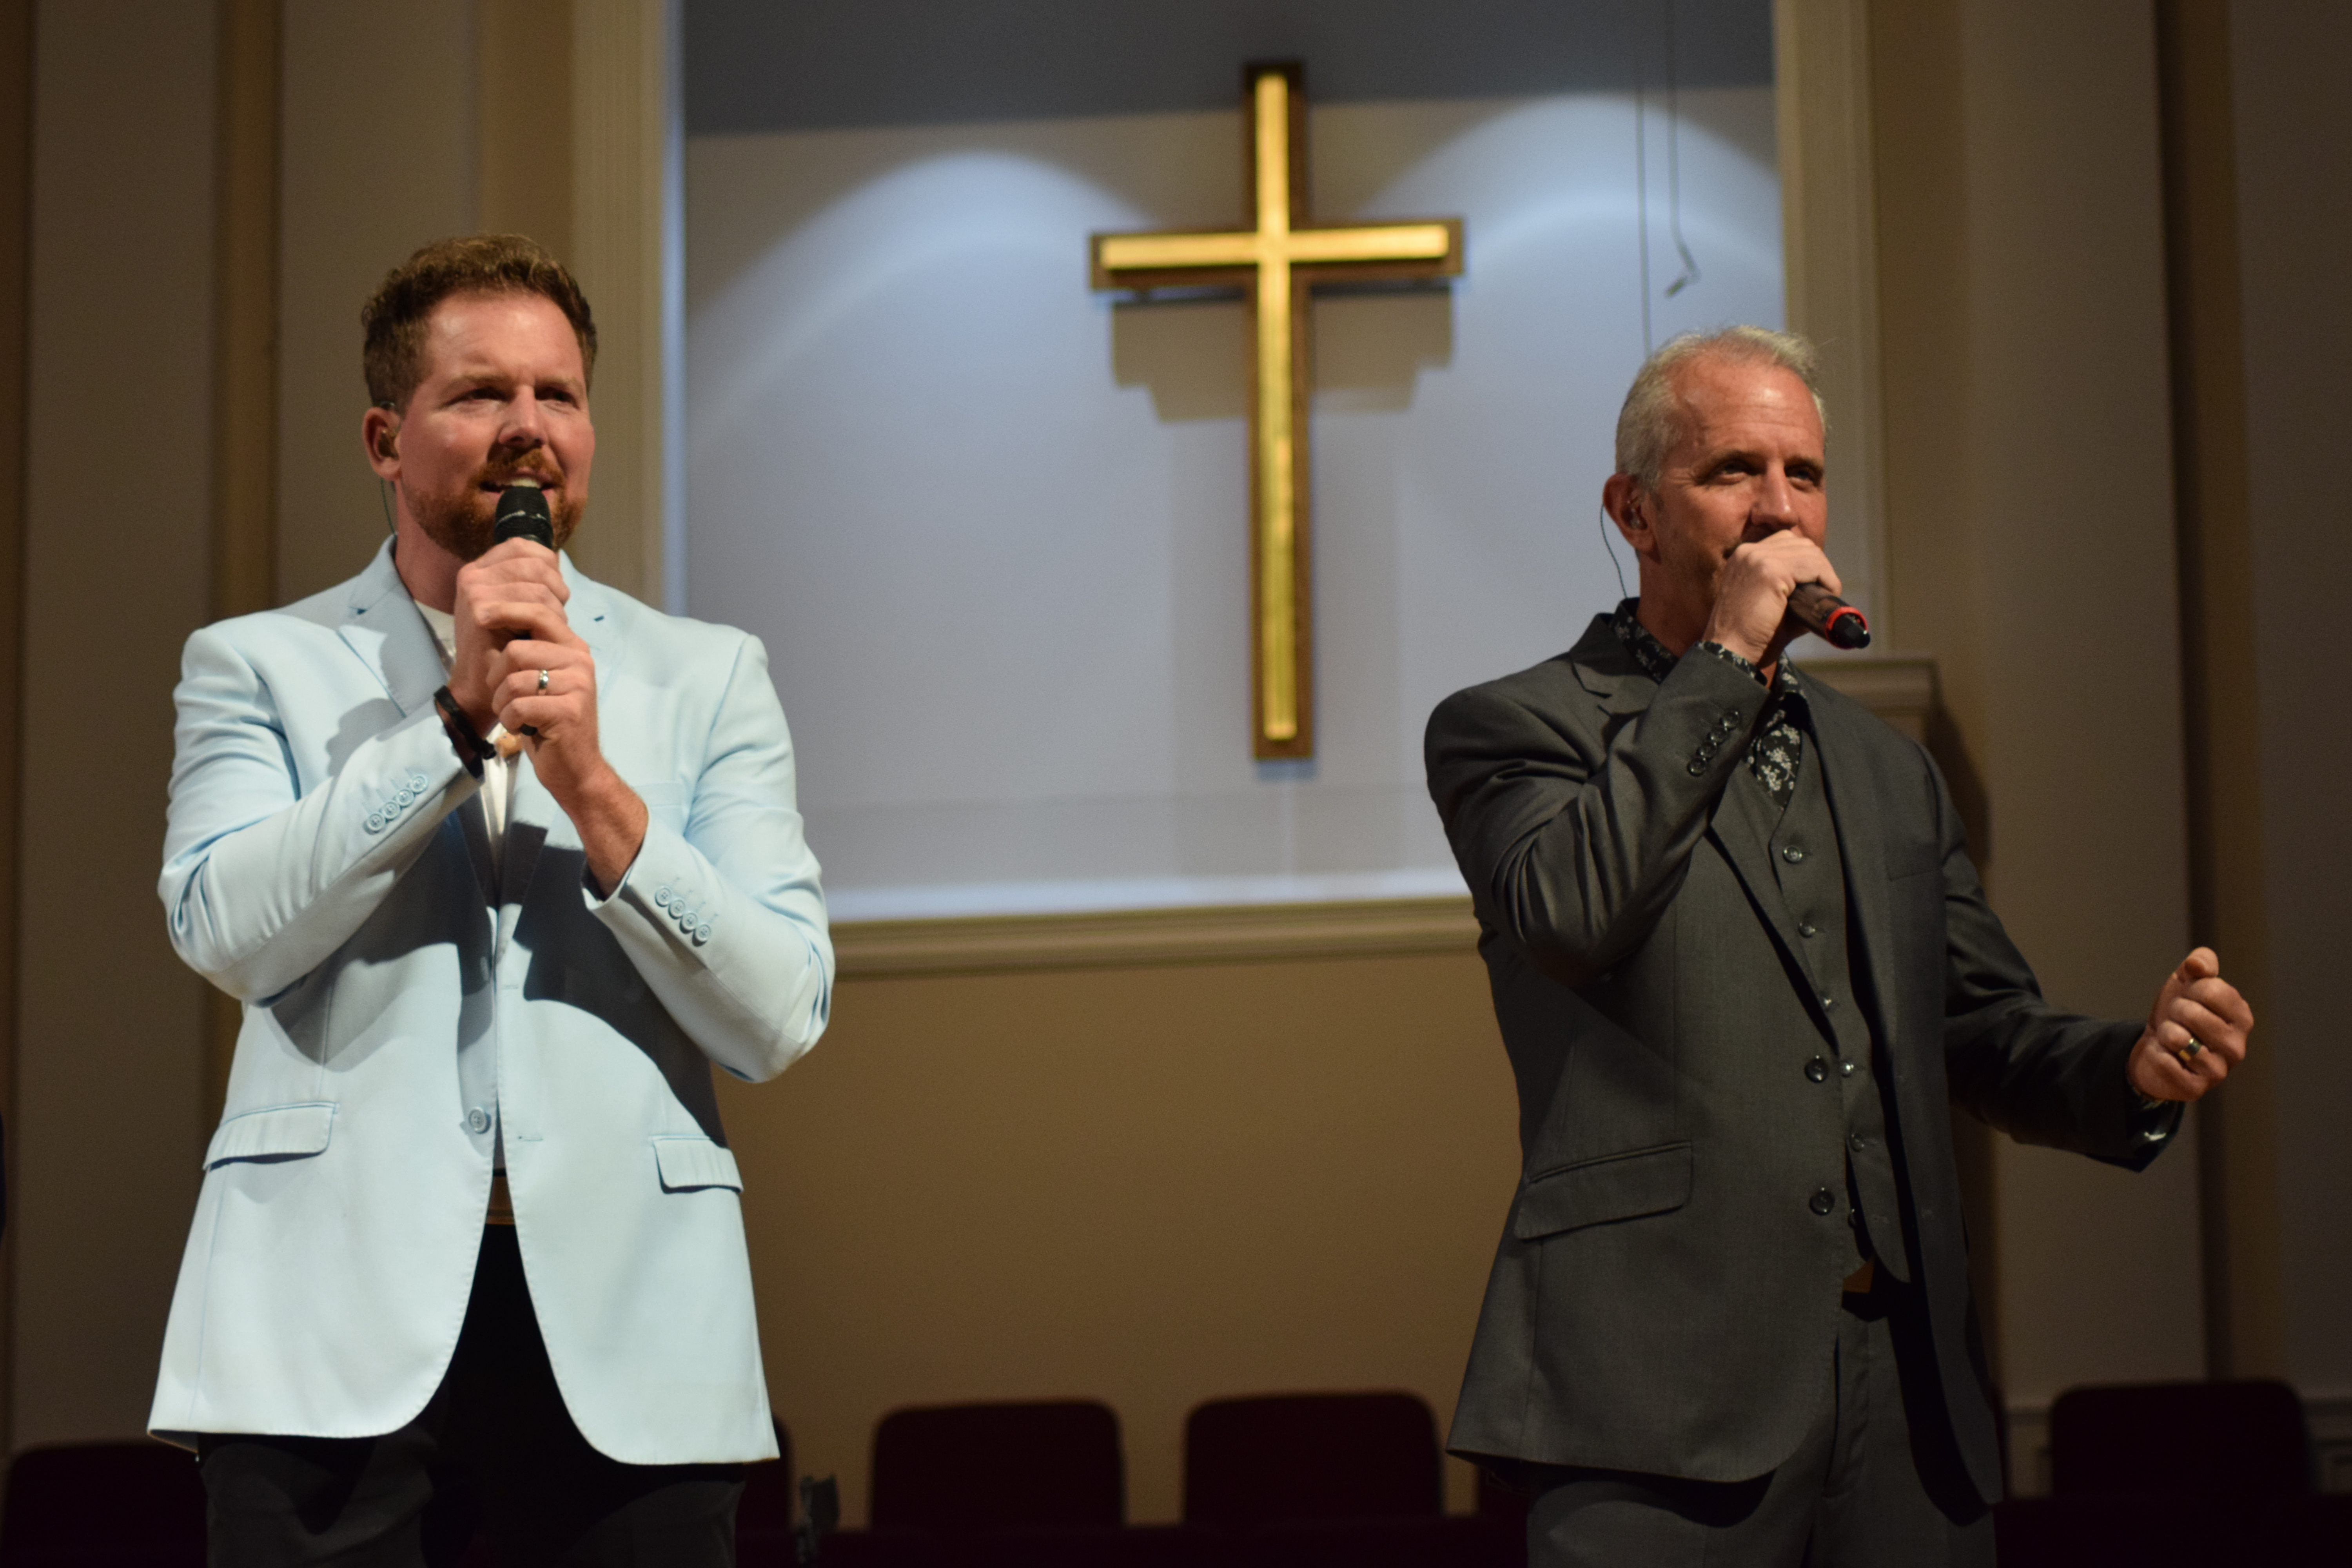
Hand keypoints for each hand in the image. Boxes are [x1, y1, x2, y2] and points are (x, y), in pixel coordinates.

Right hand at [448, 537, 571, 731]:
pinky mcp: (480, 607)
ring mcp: (474, 588)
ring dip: (554, 607)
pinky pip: (534, 602)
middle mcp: (473, 573)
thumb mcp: (515, 607)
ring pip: (538, 584)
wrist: (479, 686)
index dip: (548, 564)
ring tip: (548, 627)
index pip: (522, 547)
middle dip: (556, 588)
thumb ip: (527, 581)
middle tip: (556, 615)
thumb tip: (555, 560)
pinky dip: (547, 617)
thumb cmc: (502, 648)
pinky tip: (538, 633)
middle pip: (536, 563)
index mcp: (480, 568)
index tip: (554, 591)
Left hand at [450, 540, 646, 892]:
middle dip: (492, 641)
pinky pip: (520, 699)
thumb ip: (520, 643)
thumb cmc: (548, 735)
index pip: (527, 595)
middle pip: (517, 620)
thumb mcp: (532, 682)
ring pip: (513, 665)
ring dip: (504, 696)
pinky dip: (514, 721)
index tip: (477, 610)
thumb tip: (486, 600)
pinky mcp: (573, 711)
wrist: (581, 782)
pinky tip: (527, 737)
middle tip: (488, 669)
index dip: (494, 597)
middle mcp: (579, 655)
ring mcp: (581, 682)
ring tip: (520, 719)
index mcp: (569, 643)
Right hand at [1699, 531, 1841, 667]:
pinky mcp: (1770, 572)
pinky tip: (1828, 594)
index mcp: (1744, 557)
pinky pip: (1813, 566)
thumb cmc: (1748, 636)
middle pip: (1800, 544)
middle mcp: (1748, 552)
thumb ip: (1787, 587)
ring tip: (1826, 594)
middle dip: (1818, 565)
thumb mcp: (1766, 601)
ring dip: (1825, 573)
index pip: (1786, 542)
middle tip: (1824, 591)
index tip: (1815, 584)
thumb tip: (1820, 587)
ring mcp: (1758, 559)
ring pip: (1810, 552)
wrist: (1731, 652)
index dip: (1806, 561)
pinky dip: (1828, 579)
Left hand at [2127, 947, 2252, 1101]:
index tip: (2189, 999)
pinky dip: (2155, 1053)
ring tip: (2171, 1037)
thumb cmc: (2178, 1012)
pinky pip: (2164, 1062)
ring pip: (2177, 1037)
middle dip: (2174, 1011)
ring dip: (2164, 1032)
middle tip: (2177, 1020)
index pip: (2211, 988)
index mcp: (2242, 1017)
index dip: (2189, 989)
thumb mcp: (2187, 982)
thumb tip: (2197, 963)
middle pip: (2192, 1012)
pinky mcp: (2195, 1088)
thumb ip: (2199, 965)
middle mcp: (2236, 1046)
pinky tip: (2164, 1055)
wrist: (2155, 1046)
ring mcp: (2219, 1070)